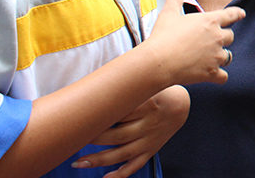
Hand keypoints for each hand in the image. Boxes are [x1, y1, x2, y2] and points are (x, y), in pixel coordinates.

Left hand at [71, 85, 189, 177]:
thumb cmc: (157, 92)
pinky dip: (121, 173)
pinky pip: (136, 164)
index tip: (79, 120)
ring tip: (78, 162)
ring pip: (123, 153)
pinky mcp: (152, 150)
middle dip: (93, 140)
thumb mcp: (145, 87)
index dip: (99, 119)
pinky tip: (105, 177)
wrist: (181, 105)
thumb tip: (95, 91)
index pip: (120, 114)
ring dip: (100, 160)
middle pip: (117, 135)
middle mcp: (149, 124)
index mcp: (148, 104)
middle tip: (73, 140)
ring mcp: (150, 140)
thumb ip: (125, 91)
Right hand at [144, 0, 244, 86]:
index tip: (242, 14)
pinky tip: (215, 77)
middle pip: (231, 37)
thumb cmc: (163, 36)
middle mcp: (217, 37)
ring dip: (222, 57)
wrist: (159, 62)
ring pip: (228, 56)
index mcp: (210, 21)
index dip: (237, 14)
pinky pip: (224, 77)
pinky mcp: (212, 73)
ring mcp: (216, 56)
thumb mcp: (168, 13)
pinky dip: (220, 77)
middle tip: (214, 41)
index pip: (231, 15)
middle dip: (225, 38)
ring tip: (213, 58)